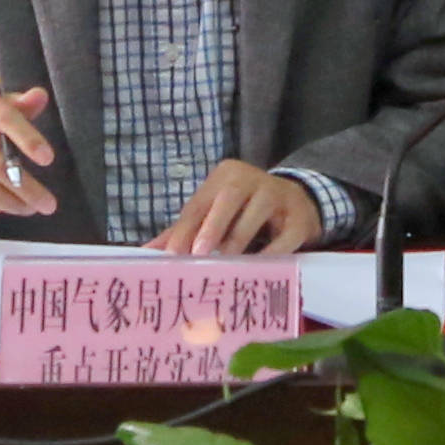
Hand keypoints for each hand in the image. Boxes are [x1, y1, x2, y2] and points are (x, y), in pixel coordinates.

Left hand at [155, 158, 326, 256]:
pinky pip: (285, 236)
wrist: (297, 201)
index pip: (200, 202)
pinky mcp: (299, 217)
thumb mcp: (214, 212)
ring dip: (239, 240)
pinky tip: (258, 268)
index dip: (186, 228)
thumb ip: (183, 230)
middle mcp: (252, 179)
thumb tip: (145, 251)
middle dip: (213, 226)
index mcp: (225, 176)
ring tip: (226, 263)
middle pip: (229, 197)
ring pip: (257, 212)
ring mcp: (279, 195)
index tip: (172, 254)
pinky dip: (271, 253)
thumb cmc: (243, 210)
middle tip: (199, 253)